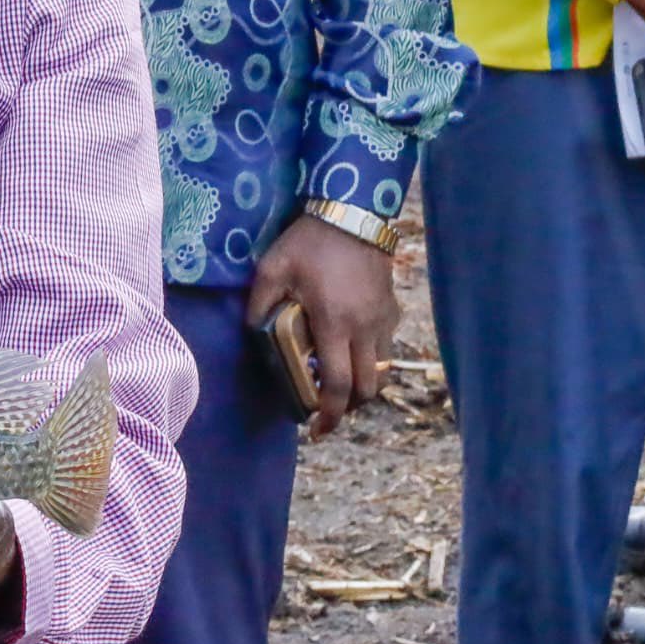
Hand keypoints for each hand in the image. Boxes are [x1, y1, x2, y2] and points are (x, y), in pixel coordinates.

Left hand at [245, 213, 399, 439]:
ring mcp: (383, 320)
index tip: (315, 431)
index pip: (337, 384)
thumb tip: (253, 335)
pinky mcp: (392, 309)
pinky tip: (350, 349)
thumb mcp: (272, 269)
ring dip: (362, 386)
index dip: (328, 414)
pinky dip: (372, 361)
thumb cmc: (309, 242)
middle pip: (366, 389)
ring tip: (337, 384)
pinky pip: (387, 348)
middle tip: (324, 410)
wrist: (353, 212)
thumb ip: (260, 306)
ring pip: (382, 372)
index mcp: (334, 323)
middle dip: (346, 408)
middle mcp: (365, 328)